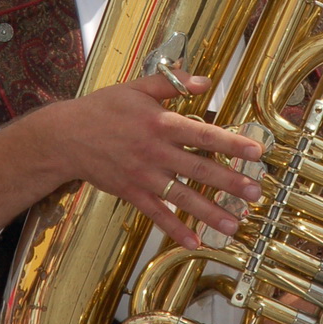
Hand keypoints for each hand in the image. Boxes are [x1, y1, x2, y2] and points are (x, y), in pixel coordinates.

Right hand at [55, 72, 262, 248]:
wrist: (65, 137)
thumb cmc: (102, 109)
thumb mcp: (136, 87)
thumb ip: (171, 84)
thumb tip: (204, 81)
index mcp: (160, 123)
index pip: (204, 134)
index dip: (232, 143)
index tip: (257, 152)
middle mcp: (155, 152)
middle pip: (199, 169)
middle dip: (230, 182)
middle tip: (256, 192)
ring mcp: (143, 176)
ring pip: (183, 197)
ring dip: (210, 212)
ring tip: (235, 224)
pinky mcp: (131, 193)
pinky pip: (157, 214)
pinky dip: (176, 229)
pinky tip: (195, 242)